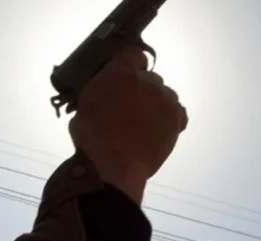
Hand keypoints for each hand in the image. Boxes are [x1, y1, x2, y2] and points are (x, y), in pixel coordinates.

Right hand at [69, 47, 187, 203]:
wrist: (114, 166)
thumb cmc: (92, 138)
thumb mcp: (83, 107)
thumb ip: (99, 90)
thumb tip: (106, 91)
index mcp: (120, 72)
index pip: (134, 55)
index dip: (131, 67)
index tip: (124, 81)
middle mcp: (147, 79)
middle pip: (150, 78)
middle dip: (142, 91)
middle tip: (129, 111)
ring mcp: (165, 98)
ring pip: (164, 96)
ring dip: (155, 106)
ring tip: (143, 126)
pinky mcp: (177, 117)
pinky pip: (177, 113)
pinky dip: (169, 120)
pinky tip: (157, 132)